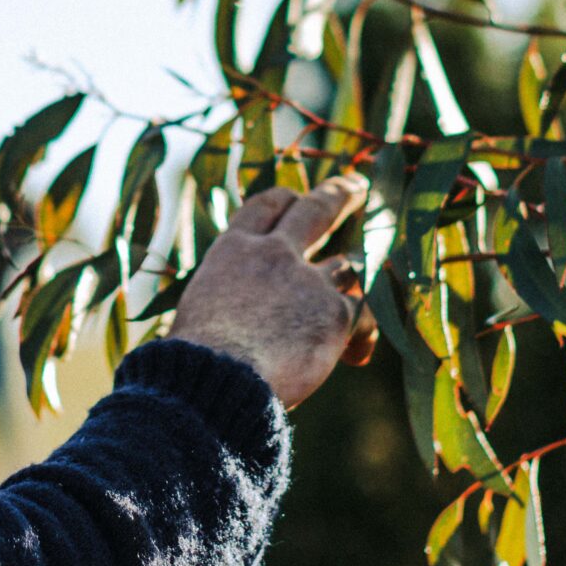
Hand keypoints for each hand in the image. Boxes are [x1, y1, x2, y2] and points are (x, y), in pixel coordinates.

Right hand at [168, 173, 373, 407]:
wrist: (218, 380)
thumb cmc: (195, 359)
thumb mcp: (199, 313)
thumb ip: (226, 302)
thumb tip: (233, 323)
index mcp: (233, 251)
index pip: (264, 207)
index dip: (284, 200)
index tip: (296, 196)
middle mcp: (273, 254)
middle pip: (315, 210)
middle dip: (339, 195)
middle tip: (356, 185)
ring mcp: (309, 281)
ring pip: (347, 264)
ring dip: (360, 270)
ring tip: (370, 275)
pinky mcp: (336, 313)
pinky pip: (363, 314)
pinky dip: (362, 335)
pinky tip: (355, 358)